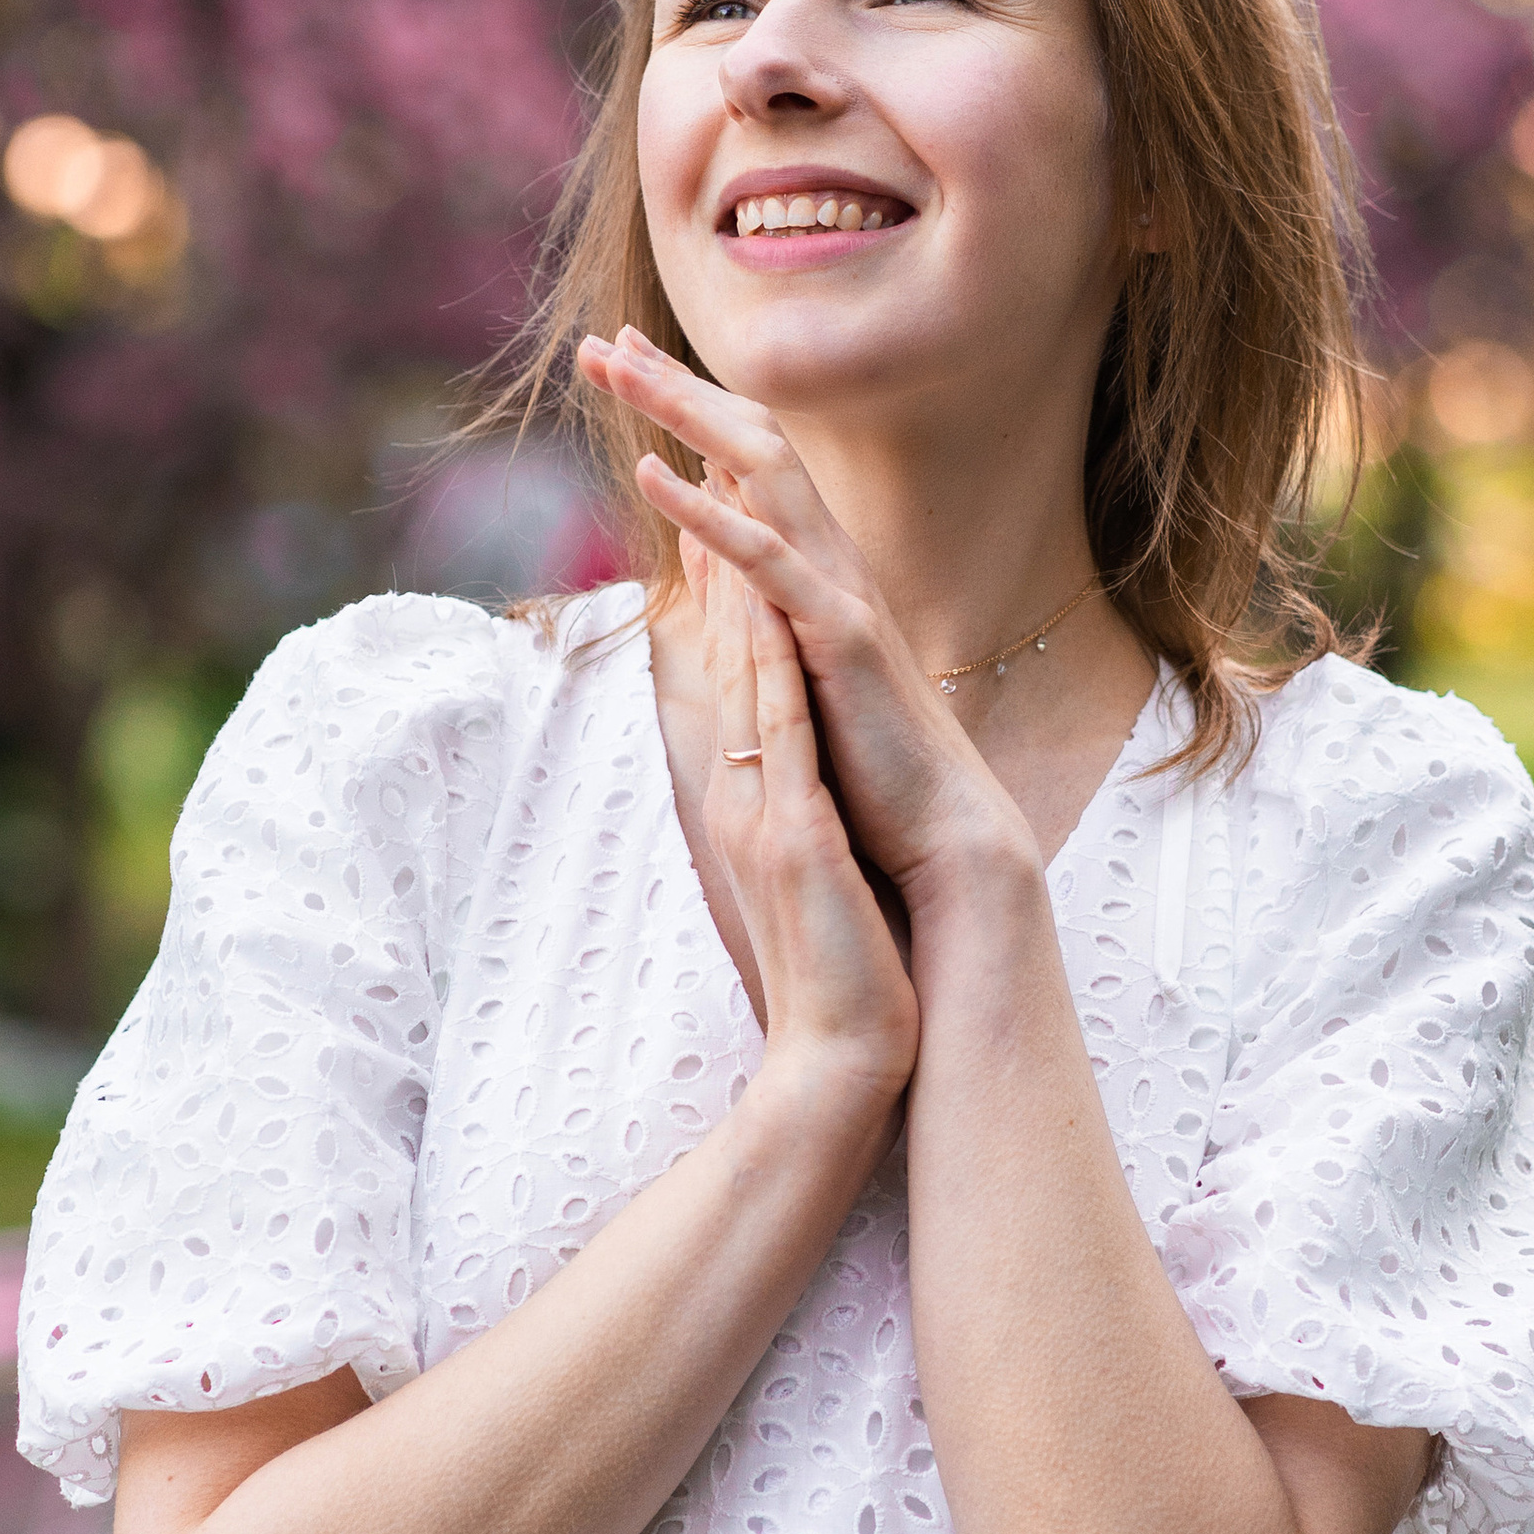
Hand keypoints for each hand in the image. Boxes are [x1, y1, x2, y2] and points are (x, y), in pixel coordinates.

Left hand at [580, 328, 1032, 901]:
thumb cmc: (868, 767)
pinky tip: (652, 472)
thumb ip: (751, 601)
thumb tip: (708, 550)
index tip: (624, 359)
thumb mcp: (791, 669)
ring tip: (614, 370)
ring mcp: (837, 589)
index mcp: (814, 567)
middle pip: (749, 441)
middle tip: (600, 342)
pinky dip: (707, 510)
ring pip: (760, 471)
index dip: (685, 406)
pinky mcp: (839, 634)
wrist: (936, 833)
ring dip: (683, 413)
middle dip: (673, 387)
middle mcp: (829, 559)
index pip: (744, 461)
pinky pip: (767, 557)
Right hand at [682, 531, 919, 1102]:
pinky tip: (771, 616)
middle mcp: (742, 796)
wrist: (836, 1055)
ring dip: (733, 598)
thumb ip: (783, 818)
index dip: (724, 599)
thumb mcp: (799, 873)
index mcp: (747, 800)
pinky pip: (781, 739)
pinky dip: (773, 672)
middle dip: (715, 571)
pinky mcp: (794, 837)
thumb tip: (782, 777)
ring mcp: (762, 814)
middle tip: (697, 478)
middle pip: (726, 665)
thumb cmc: (828, 973)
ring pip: (745, 686)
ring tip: (722, 512)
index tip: (715, 521)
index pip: (734, 683)